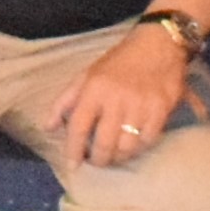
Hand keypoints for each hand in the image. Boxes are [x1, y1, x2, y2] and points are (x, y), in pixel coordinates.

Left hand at [52, 22, 194, 165]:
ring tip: (116, 155)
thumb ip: (65, 101)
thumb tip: (48, 127)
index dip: (73, 150)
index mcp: (94, 89)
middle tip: (98, 162)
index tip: (72, 165)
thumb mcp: (86, 75)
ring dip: (119, 157)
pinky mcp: (161, 109)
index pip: (78, 126)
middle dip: (99, 159)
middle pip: (104, 143)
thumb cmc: (118, 62)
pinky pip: (149, 140)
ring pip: (127, 146)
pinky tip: (135, 144)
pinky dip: (140, 147)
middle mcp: (116, 99)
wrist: (157, 45)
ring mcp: (140, 105)